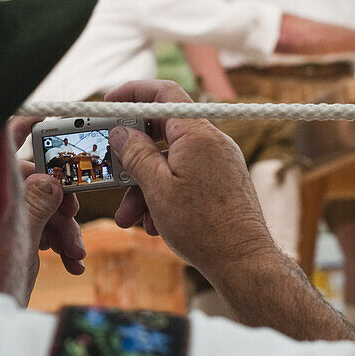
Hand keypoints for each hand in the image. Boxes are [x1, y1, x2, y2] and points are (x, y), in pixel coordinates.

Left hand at [8, 118, 84, 281]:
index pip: (2, 145)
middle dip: (60, 200)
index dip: (23, 126)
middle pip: (36, 179)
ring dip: (65, 229)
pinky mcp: (11, 239)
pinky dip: (58, 244)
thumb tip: (52, 178)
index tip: (48, 118)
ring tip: (75, 255)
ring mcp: (2, 220)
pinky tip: (71, 263)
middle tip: (73, 214)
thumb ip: (36, 205)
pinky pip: (41, 230)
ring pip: (43, 208)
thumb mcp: (19, 240)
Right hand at [103, 81, 278, 278]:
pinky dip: (166, 195)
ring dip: (146, 186)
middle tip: (111, 171)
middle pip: (162, 133)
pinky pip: (186, 177)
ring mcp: (219, 162)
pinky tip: (156, 223)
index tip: (110, 104)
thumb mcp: (157, 189)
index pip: (163, 93)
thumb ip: (135, 154)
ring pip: (171, 162)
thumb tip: (120, 132)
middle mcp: (212, 141)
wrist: (244, 262)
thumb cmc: (203, 227)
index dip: (133, 93)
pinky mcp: (222, 181)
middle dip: (133, 157)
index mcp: (197, 134)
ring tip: (131, 217)